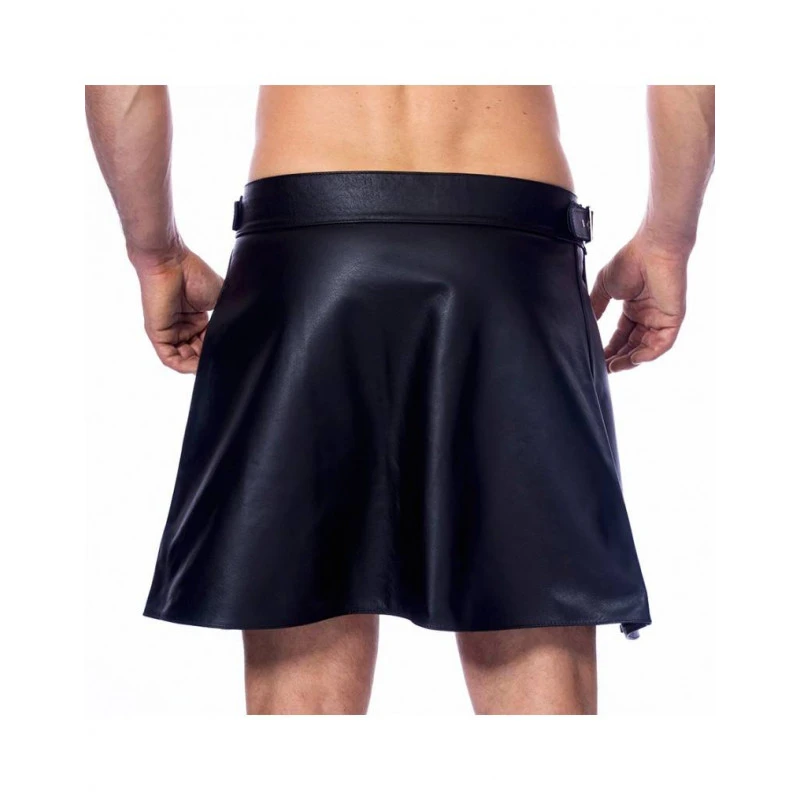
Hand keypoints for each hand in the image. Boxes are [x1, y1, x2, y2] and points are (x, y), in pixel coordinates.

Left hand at [133, 247, 223, 373]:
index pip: (208, 345)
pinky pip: (171, 359)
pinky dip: (185, 366)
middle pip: (197, 355)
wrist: (171, 261)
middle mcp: (182, 328)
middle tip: (223, 361)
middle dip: (209, 360)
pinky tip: (198, 365)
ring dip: (198, 366)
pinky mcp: (158, 335)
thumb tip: (240, 336)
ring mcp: (169, 332)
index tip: (232, 354)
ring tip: (212, 364)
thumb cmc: (193, 272)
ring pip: (185, 360)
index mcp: (196, 321)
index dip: (218, 351)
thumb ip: (226, 319)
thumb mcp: (219, 300)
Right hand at [589, 231, 688, 372]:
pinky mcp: (673, 319)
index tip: (597, 359)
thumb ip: (596, 306)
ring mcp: (661, 318)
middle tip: (603, 368)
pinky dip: (649, 354)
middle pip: (633, 345)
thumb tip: (586, 324)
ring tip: (613, 367)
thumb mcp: (604, 287)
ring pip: (647, 348)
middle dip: (618, 358)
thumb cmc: (630, 261)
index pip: (621, 336)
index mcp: (634, 309)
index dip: (609, 348)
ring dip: (631, 360)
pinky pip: (663, 343)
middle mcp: (648, 316)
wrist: (652, 248)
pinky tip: (633, 359)